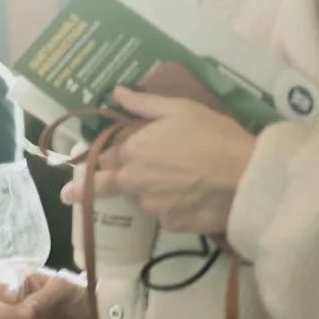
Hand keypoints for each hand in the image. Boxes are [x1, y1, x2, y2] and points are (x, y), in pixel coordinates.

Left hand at [60, 85, 257, 233]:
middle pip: (115, 183)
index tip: (73, 180)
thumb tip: (115, 93)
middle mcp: (134, 182)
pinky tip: (195, 197)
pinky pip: (169, 214)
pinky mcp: (175, 225)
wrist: (249, 177)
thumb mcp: (179, 109)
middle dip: (99, 187)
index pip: (101, 160)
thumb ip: (143, 104)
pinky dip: (176, 206)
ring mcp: (154, 207)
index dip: (95, 164)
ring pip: (145, 199)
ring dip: (153, 191)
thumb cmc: (214, 136)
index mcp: (130, 153)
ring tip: (182, 180)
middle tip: (69, 195)